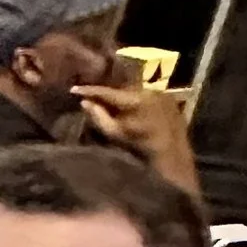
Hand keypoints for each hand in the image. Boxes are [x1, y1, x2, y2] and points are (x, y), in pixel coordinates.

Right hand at [73, 81, 198, 193]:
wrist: (172, 157)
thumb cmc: (140, 149)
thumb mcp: (115, 135)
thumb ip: (99, 117)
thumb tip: (84, 102)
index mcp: (136, 99)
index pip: (108, 92)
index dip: (89, 90)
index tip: (74, 89)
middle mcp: (150, 91)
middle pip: (122, 89)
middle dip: (107, 94)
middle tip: (93, 99)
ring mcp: (162, 94)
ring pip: (135, 91)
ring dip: (123, 97)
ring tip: (111, 104)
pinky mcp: (169, 99)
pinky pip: (147, 96)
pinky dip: (137, 100)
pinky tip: (131, 109)